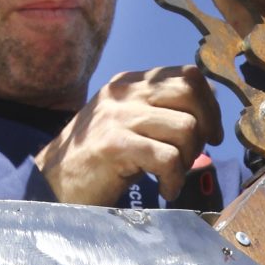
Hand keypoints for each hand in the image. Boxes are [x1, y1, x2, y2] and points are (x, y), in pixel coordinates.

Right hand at [35, 64, 222, 204]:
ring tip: (174, 176)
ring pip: (185, 128)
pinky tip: (167, 190)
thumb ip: (160, 112)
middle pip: (189, 92)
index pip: (185, 75)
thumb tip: (209, 108)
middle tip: (198, 154)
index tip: (212, 132)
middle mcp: (123, 94)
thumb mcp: (128, 126)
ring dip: (189, 159)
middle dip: (206, 126)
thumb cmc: (97, 162)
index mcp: (128, 84)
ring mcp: (117, 117)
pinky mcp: (114, 145)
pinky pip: (168, 158)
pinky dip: (175, 179)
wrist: (52, 185)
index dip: (208, 103)